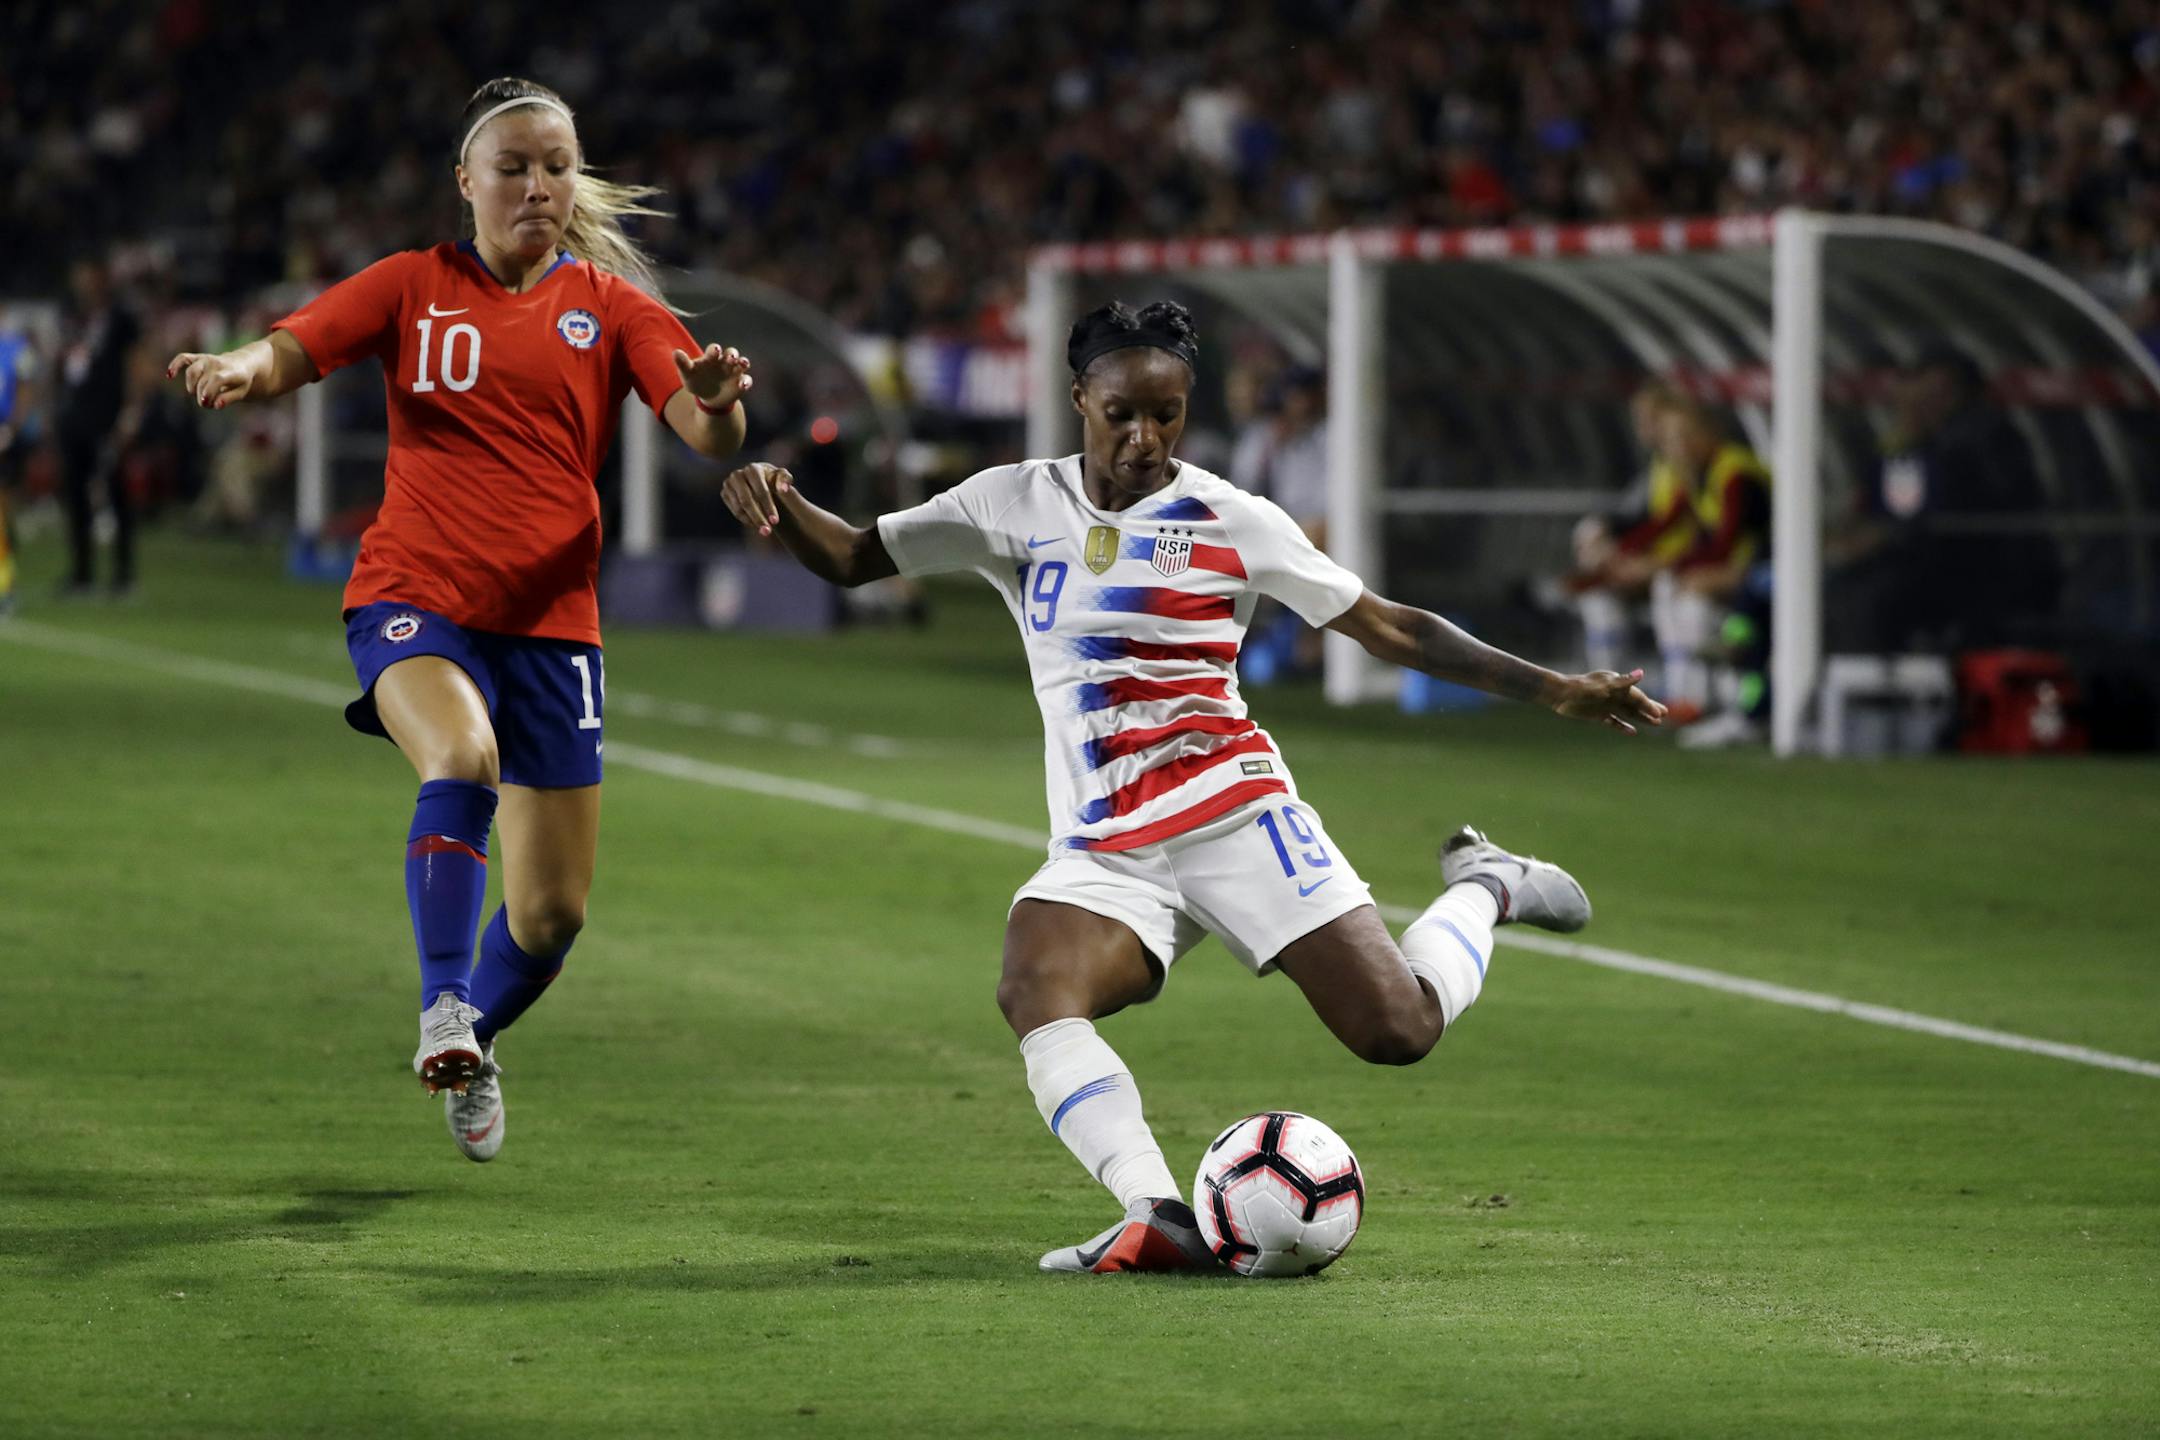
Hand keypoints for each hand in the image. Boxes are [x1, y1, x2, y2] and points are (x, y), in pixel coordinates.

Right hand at [166, 350, 254, 409]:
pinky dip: (175, 365)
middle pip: (202, 382)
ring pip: (191, 372)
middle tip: (207, 405)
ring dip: (191, 387)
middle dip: (202, 397)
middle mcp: (216, 363)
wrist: (241, 362)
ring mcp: (206, 359)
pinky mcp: (197, 357)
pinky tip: (169, 376)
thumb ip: (229, 399)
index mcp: (230, 371)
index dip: (208, 392)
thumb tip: (216, 405)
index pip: (216, 380)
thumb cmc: (241, 381)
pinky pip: (183, 358)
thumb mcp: (241, 391)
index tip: (205, 402)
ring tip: (198, 396)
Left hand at [673, 344, 752, 410]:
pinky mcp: (741, 383)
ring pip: (742, 363)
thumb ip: (683, 364)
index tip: (716, 351)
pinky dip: (746, 381)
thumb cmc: (696, 382)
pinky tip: (743, 385)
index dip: (715, 350)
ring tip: (742, 364)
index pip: (714, 350)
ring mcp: (734, 372)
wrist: (708, 398)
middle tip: (731, 357)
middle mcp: (725, 361)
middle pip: (731, 353)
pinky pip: (746, 380)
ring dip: (743, 362)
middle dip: (732, 354)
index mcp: (711, 357)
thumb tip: (676, 352)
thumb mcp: (688, 374)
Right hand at [721, 461, 793, 536]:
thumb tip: (783, 490)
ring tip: (764, 530)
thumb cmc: (773, 479)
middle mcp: (737, 475)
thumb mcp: (782, 477)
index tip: (775, 522)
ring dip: (752, 521)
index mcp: (753, 469)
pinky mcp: (724, 493)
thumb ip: (785, 480)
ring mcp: (728, 484)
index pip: (761, 491)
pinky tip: (756, 524)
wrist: (759, 479)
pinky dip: (746, 520)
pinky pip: (734, 511)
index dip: (768, 507)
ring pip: (739, 508)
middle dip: (758, 518)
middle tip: (767, 532)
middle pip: (746, 501)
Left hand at [1550, 667, 1665, 735]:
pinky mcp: (1598, 714)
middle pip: (1635, 704)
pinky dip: (1623, 725)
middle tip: (1666, 715)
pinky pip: (1614, 721)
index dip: (1649, 705)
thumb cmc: (1582, 688)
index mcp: (1617, 685)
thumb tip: (1641, 673)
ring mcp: (1606, 705)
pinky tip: (1633, 732)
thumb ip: (1623, 682)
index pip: (1637, 697)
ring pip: (1627, 713)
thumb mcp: (1604, 686)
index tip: (1660, 714)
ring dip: (1640, 718)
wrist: (1559, 694)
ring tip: (1656, 724)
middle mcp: (1614, 694)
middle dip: (1649, 709)